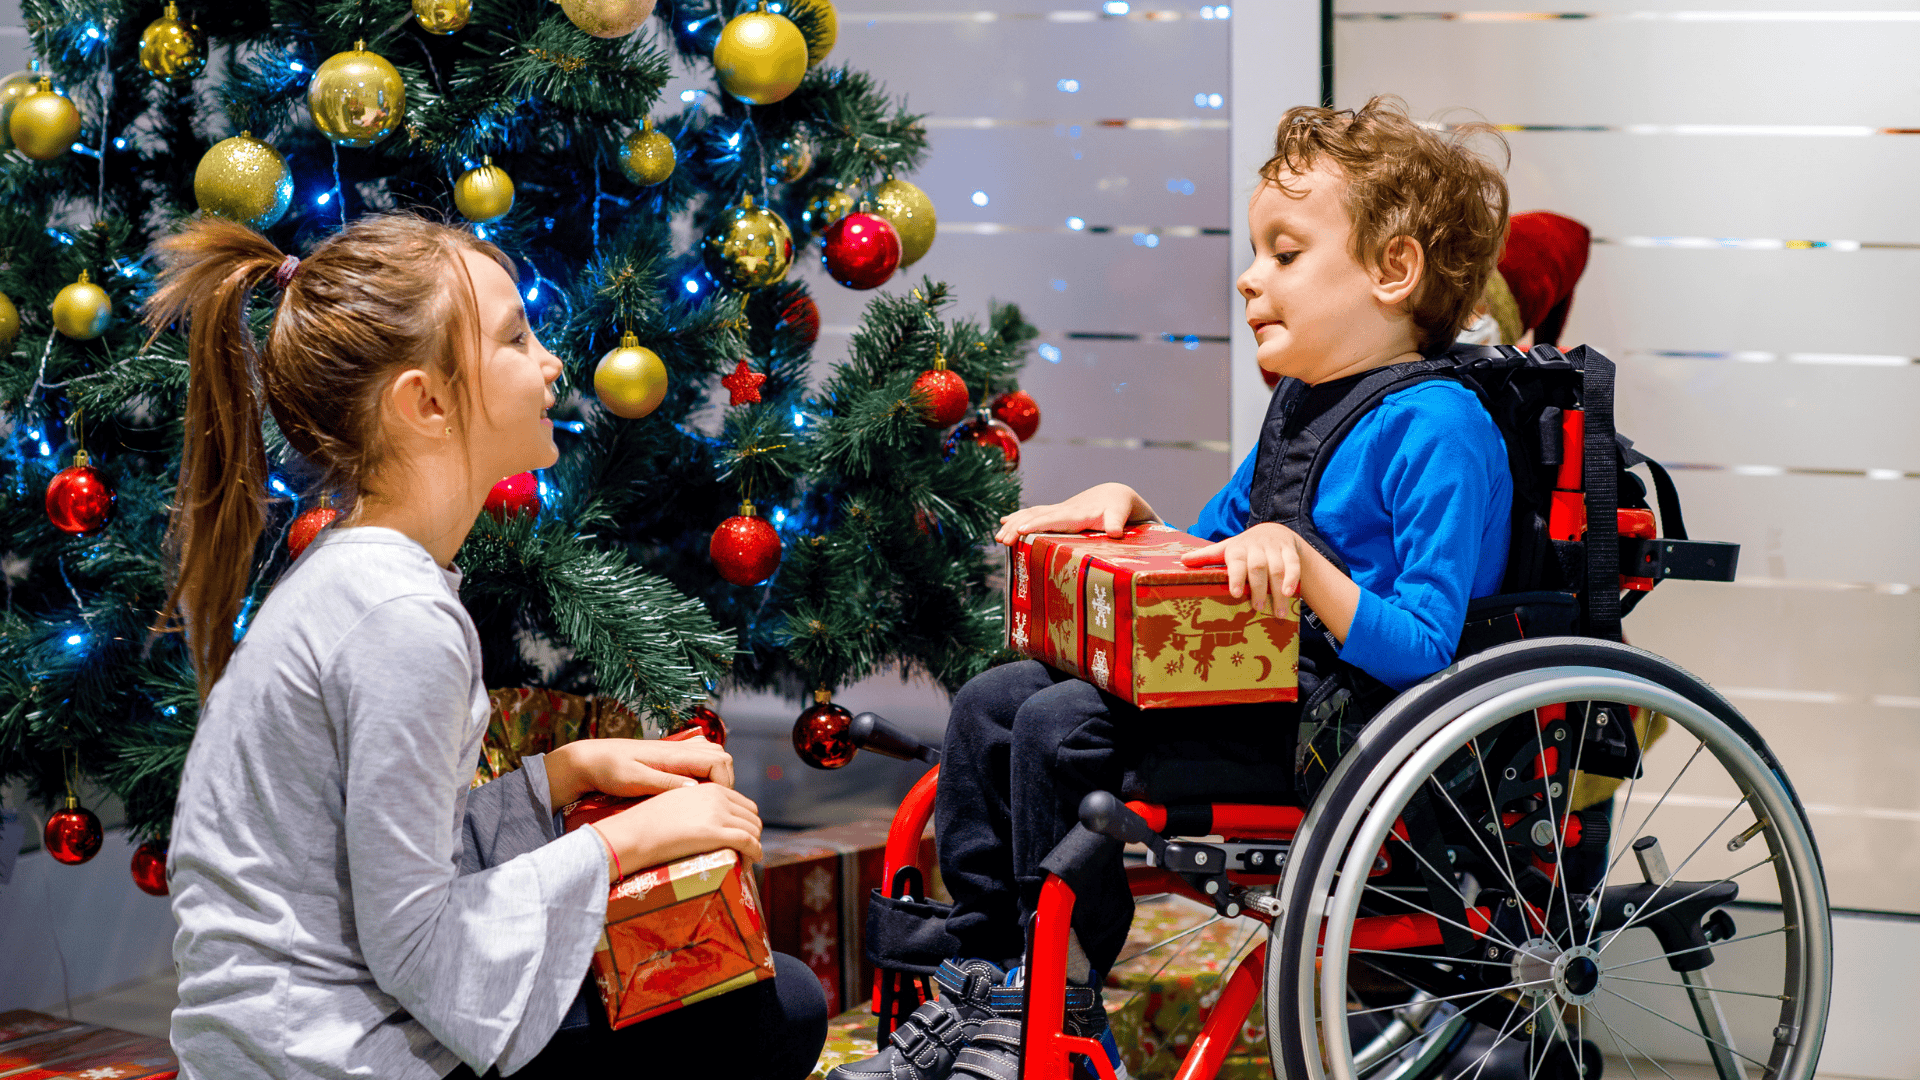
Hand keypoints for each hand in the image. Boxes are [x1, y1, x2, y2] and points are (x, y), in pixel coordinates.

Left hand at [546, 736, 736, 811]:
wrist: (590, 759)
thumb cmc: (609, 770)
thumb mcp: (634, 780)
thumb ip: (665, 783)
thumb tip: (696, 789)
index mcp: (675, 754)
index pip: (719, 761)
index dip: (725, 783)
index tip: (716, 804)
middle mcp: (681, 748)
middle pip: (722, 758)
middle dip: (726, 782)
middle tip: (714, 807)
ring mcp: (678, 750)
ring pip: (715, 757)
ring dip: (718, 778)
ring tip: (707, 802)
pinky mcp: (672, 756)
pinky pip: (702, 759)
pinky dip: (707, 773)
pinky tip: (694, 792)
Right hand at [590, 782, 763, 876]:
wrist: (636, 832)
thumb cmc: (648, 822)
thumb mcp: (677, 801)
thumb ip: (696, 806)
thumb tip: (704, 821)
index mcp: (709, 788)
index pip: (743, 804)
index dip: (746, 822)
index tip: (743, 837)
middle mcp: (718, 798)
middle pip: (752, 816)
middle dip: (753, 834)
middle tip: (746, 851)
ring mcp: (718, 814)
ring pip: (753, 830)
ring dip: (754, 846)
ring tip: (746, 860)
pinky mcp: (716, 833)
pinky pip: (749, 843)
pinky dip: (754, 853)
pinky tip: (749, 863)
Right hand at [993, 483, 1157, 545]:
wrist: (1114, 495)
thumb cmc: (1119, 506)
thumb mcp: (1121, 513)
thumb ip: (1117, 522)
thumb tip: (1114, 532)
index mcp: (1078, 514)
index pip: (1055, 520)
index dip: (1037, 524)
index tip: (1020, 529)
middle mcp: (1065, 510)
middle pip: (1037, 517)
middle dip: (1018, 527)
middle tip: (1001, 539)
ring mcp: (1059, 511)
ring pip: (1032, 515)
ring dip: (1014, 524)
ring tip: (998, 536)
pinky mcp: (1057, 514)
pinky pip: (1034, 514)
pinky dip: (1019, 518)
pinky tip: (1005, 523)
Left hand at [1180, 522, 1304, 614]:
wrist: (1273, 531)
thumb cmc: (1244, 548)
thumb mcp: (1225, 550)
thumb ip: (1207, 557)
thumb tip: (1182, 561)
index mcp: (1237, 548)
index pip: (1236, 562)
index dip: (1236, 577)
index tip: (1234, 594)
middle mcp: (1255, 546)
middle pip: (1257, 567)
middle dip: (1258, 588)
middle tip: (1257, 607)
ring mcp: (1274, 548)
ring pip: (1277, 568)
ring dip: (1277, 590)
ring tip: (1277, 612)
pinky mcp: (1289, 550)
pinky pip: (1293, 564)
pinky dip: (1292, 578)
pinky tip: (1290, 593)